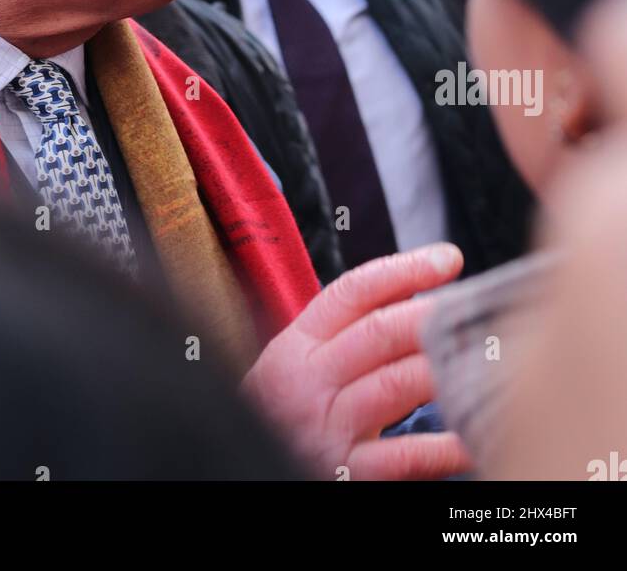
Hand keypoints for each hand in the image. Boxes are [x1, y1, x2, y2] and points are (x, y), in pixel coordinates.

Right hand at [242, 243, 470, 479]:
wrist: (243, 465)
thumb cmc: (288, 412)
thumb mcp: (300, 364)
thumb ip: (342, 335)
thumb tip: (413, 294)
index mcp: (298, 344)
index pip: (353, 292)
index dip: (404, 269)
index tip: (450, 258)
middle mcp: (309, 379)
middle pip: (380, 332)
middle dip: (434, 315)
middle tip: (478, 308)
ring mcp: (325, 427)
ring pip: (397, 384)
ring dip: (448, 369)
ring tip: (488, 360)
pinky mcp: (343, 474)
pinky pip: (402, 457)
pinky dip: (443, 448)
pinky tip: (472, 438)